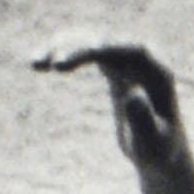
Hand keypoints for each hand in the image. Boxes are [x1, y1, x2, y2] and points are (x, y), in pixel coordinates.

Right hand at [30, 35, 184, 167]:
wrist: (158, 152)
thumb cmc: (158, 152)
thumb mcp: (152, 145)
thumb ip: (144, 122)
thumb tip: (133, 94)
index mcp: (158, 75)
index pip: (134, 51)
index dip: (108, 48)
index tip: (82, 54)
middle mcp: (143, 61)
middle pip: (109, 41)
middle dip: (80, 47)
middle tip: (53, 65)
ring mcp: (127, 61)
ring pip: (92, 41)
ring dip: (64, 45)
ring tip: (35, 62)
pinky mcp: (113, 66)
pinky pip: (86, 51)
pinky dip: (63, 53)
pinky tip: (39, 64)